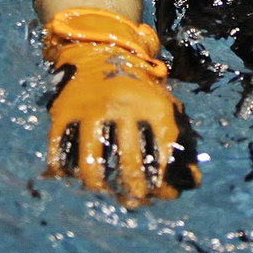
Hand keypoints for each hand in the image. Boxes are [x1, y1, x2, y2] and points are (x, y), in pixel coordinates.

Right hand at [43, 8, 198, 206]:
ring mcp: (90, 109)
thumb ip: (178, 141)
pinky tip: (72, 178)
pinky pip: (60, 149)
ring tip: (103, 192)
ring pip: (91, 160)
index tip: (159, 195)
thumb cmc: (140, 90)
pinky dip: (64, 169)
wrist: (102, 52)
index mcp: (152, 105)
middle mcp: (122, 107)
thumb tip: (193, 182)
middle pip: (127, 160)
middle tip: (133, 201)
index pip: (160, 152)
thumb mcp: (164, 105)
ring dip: (97, 184)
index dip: (161, 180)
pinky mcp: (64, 112)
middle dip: (132, 187)